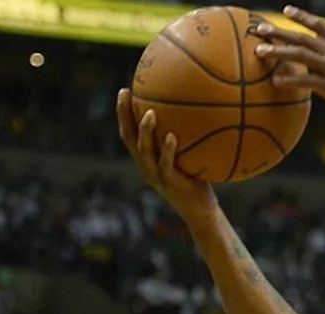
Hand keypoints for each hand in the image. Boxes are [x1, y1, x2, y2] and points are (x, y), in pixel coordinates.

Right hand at [115, 89, 216, 222]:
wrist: (200, 211)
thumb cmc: (197, 181)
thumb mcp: (188, 158)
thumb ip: (186, 139)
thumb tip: (198, 112)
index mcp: (146, 159)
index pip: (129, 133)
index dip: (123, 113)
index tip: (125, 91)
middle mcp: (146, 166)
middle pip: (129, 138)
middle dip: (124, 115)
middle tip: (126, 94)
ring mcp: (156, 176)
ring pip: (144, 151)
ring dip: (145, 132)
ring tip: (149, 113)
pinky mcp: (170, 184)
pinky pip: (166, 165)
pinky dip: (167, 150)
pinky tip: (172, 136)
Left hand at [254, 8, 324, 128]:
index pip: (319, 25)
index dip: (302, 17)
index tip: (286, 10)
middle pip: (302, 38)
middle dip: (279, 33)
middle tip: (259, 30)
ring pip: (300, 55)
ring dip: (278, 52)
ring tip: (258, 52)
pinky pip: (307, 82)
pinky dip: (290, 81)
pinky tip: (276, 81)